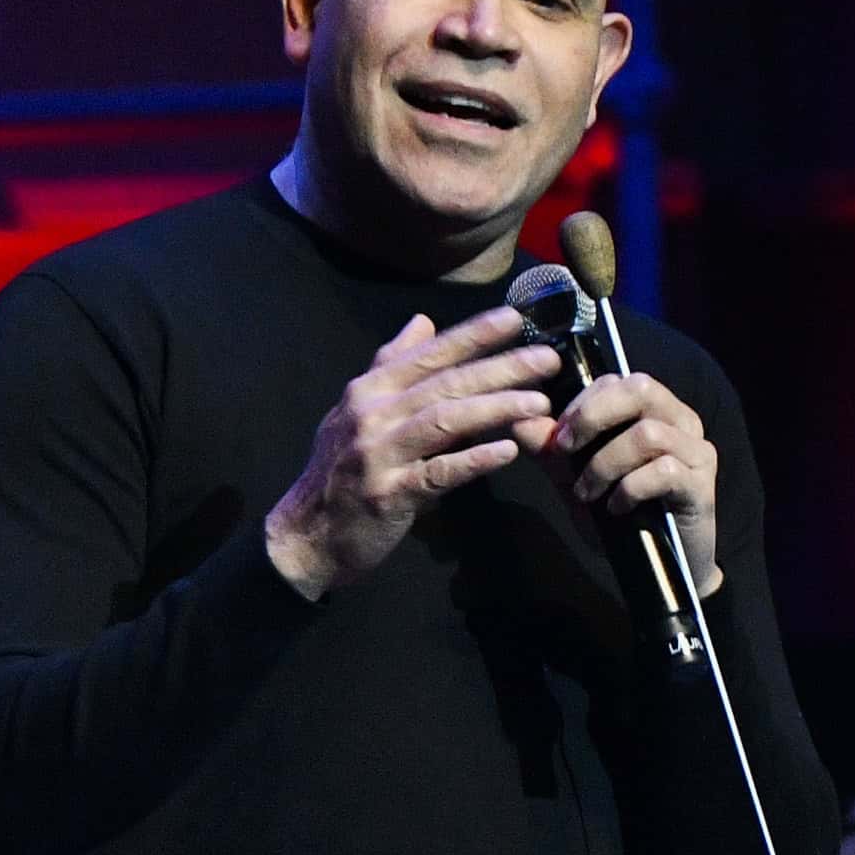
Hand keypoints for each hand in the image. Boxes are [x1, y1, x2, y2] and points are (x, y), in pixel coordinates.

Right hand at [261, 309, 559, 598]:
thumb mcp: (358, 410)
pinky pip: (438, 472)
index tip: (515, 318)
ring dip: (496, 408)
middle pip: (445, 383)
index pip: (429, 354)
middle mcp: (372, 414)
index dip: (473, 334)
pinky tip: (507, 451)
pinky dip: (474, 459)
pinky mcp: (389, 494)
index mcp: (369, 390)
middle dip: (501, 367)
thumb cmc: (341, 472)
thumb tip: (423, 322)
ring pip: (445, 420)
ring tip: (538, 403)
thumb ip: (392, 365)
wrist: (307, 535)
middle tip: (547, 360)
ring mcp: (379, 455)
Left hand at [552, 362, 720, 588]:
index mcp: (655, 410)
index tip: (558, 438)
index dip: (582, 403)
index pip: (618, 380)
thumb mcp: (578, 480)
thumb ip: (553, 452)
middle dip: (592, 416)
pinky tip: (616, 509)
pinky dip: (630, 489)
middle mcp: (682, 422)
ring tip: (587, 493)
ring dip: (604, 464)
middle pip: (640, 388)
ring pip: (648, 433)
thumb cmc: (622, 516)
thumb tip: (520, 423)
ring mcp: (697, 451)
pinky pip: (664, 471)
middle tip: (565, 449)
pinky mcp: (702, 484)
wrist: (658, 568)